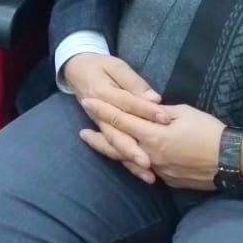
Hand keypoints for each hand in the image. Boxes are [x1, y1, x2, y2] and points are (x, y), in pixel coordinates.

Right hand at [63, 53, 165, 182]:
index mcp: (102, 92)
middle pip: (116, 133)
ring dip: (130, 161)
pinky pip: (114, 149)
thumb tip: (153, 98)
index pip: (127, 104)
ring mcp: (100, 125)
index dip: (146, 111)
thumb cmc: (100, 66)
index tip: (165, 119)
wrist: (77, 71)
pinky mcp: (105, 131)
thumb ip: (133, 82)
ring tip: (148, 176)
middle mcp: (98, 114)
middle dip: (132, 149)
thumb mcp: (116, 66)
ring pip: (115, 145)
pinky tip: (142, 174)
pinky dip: (127, 162)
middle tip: (149, 163)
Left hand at [79, 98, 226, 189]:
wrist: (233, 161)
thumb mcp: (183, 113)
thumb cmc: (209, 131)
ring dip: (112, 150)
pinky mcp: (168, 180)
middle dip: (98, 137)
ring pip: (128, 160)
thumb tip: (146, 111)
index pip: (120, 120)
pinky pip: (145, 169)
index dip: (103, 110)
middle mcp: (150, 155)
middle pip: (117, 145)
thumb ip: (158, 113)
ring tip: (98, 144)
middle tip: (82, 132)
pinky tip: (128, 157)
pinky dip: (133, 161)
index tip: (87, 102)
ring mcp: (158, 170)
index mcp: (152, 135)